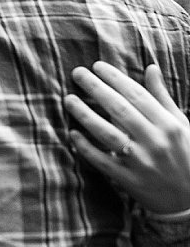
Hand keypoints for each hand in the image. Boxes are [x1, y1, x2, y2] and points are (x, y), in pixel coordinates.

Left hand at [65, 61, 189, 214]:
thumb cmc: (186, 155)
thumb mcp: (181, 124)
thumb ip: (162, 97)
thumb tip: (151, 67)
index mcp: (168, 125)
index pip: (137, 95)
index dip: (115, 78)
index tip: (97, 66)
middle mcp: (155, 141)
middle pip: (120, 110)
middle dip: (96, 88)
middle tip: (77, 73)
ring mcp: (142, 162)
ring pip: (108, 134)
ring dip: (85, 116)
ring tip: (69, 100)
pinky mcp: (130, 180)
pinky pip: (103, 162)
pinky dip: (87, 148)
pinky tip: (72, 134)